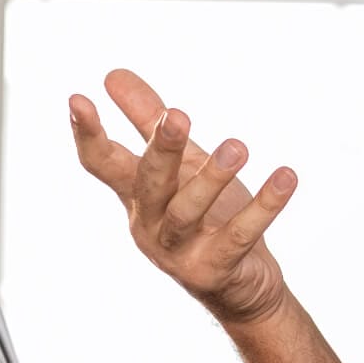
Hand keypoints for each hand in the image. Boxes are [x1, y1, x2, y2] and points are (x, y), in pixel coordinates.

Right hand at [70, 69, 297, 323]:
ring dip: (212, 178)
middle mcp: (150, 224)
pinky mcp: (214, 269)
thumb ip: (147, 120)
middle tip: (178, 115)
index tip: (77, 98)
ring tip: (238, 146)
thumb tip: (113, 75)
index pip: (102, 164)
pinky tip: (286, 177)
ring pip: (187, 212)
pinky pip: (239, 236)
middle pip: (147, 184)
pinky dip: (264, 206)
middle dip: (161, 150)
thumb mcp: (181, 164)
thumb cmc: (207, 217)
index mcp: (137, 196)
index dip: (88, 134)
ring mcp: (180, 251)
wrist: (241, 287)